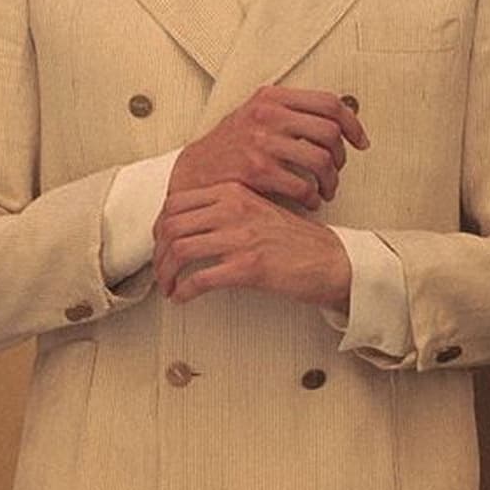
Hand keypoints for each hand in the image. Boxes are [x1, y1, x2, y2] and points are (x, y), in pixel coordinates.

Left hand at [153, 182, 352, 307]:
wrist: (331, 261)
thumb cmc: (296, 242)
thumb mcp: (257, 211)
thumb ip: (225, 211)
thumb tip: (187, 227)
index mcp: (234, 192)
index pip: (176, 202)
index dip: (159, 227)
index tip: (159, 245)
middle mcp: (234, 209)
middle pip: (172, 225)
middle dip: (158, 253)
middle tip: (159, 270)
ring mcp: (241, 237)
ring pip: (181, 251)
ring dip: (166, 274)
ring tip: (167, 286)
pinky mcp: (248, 267)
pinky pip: (200, 279)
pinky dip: (184, 291)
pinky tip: (182, 298)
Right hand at [168, 87, 367, 210]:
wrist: (192, 172)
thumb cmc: (228, 148)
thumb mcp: (256, 116)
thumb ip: (290, 114)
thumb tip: (335, 122)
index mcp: (271, 97)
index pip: (328, 102)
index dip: (352, 124)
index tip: (359, 141)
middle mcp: (267, 114)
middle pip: (329, 131)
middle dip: (341, 157)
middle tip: (337, 171)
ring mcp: (261, 141)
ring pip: (320, 159)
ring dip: (331, 181)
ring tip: (326, 190)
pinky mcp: (256, 169)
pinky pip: (302, 185)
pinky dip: (312, 197)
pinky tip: (309, 202)